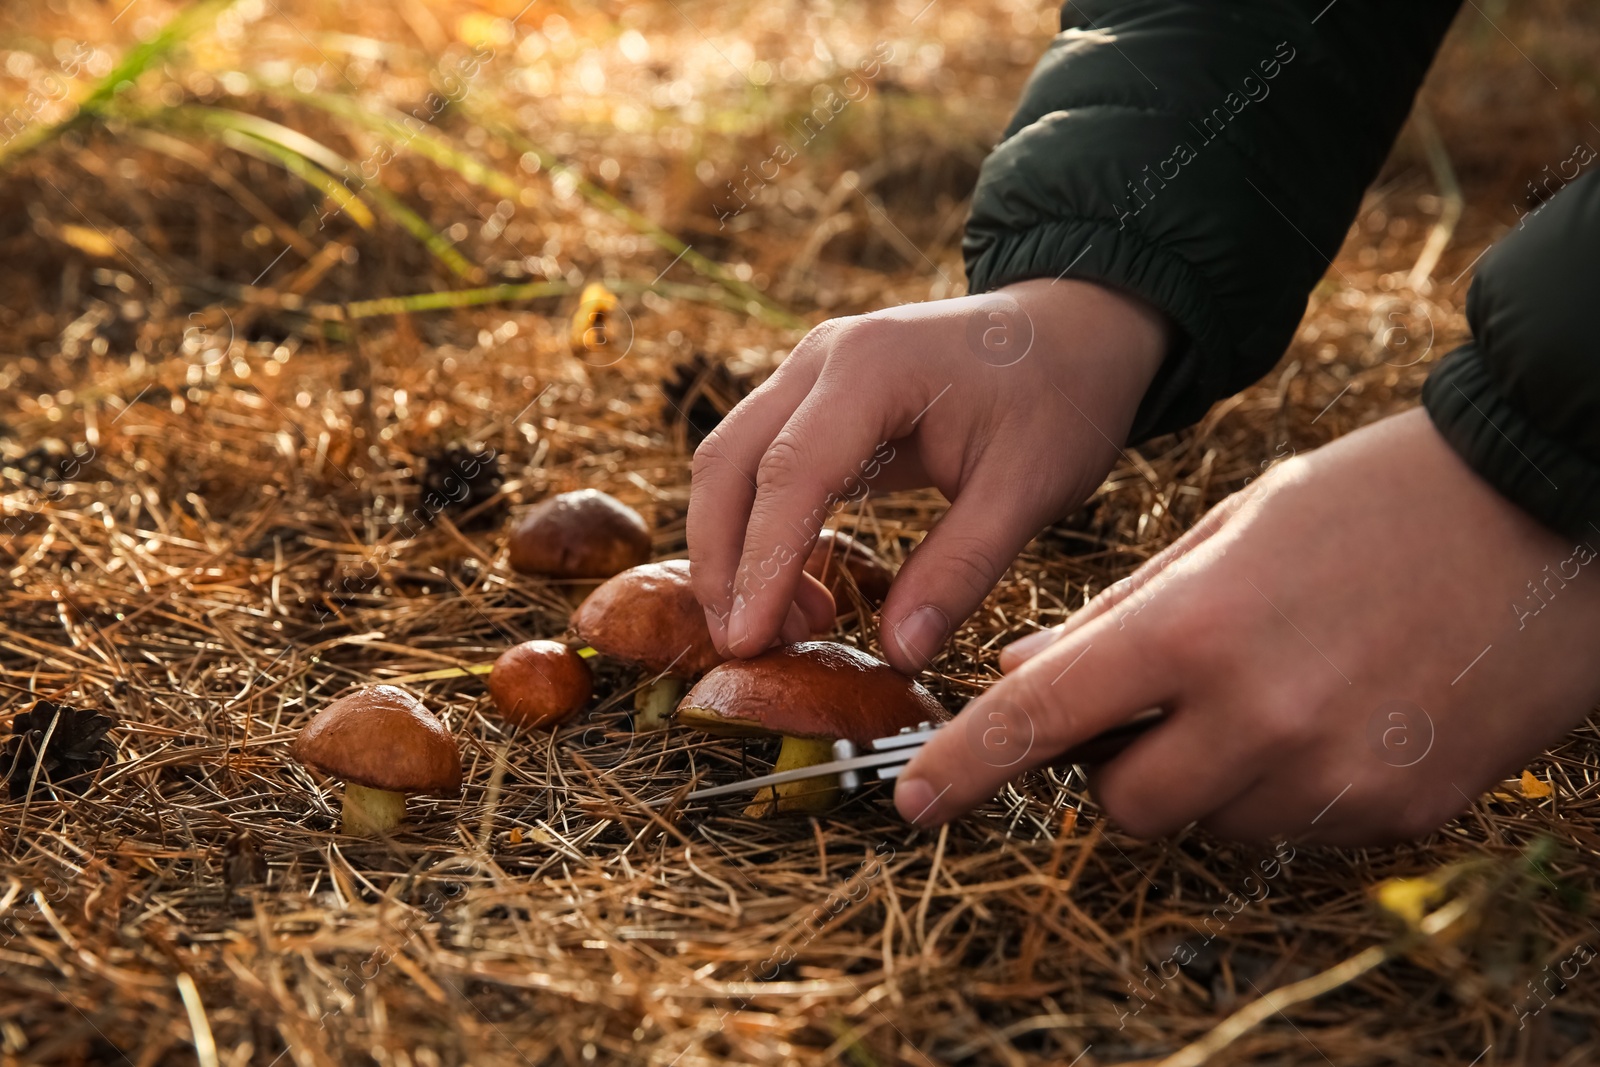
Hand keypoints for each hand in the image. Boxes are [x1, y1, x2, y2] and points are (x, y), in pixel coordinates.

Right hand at [687, 279, 1168, 671]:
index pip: (789, 473)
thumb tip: (900, 653)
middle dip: (723, 564)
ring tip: (785, 629)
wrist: (1075, 332)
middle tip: (746, 649)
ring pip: (731, 465)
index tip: (750, 642)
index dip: (761, 564)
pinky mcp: (813, 400)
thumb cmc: (1059, 400)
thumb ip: (960, 569)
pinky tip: (800, 590)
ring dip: (735, 552)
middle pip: (728, 463)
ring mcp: (810, 374)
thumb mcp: (1028, 490)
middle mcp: (822, 359)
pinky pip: (760, 467)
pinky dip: (761, 532)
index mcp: (874, 366)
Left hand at [895, 409, 1599, 843]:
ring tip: (1265, 687)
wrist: (1542, 512)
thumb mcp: (1225, 527)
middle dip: (1113, 765)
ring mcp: (1330, 773)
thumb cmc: (1369, 499)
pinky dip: (1281, 785)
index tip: (913, 798)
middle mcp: (1256, 713)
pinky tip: (1329, 708)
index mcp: (1195, 625)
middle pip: (1120, 802)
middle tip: (1153, 703)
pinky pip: (1292, 828)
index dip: (966, 763)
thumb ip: (1119, 611)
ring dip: (1203, 777)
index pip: (1042, 718)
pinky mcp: (1395, 809)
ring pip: (1206, 823)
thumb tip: (1029, 668)